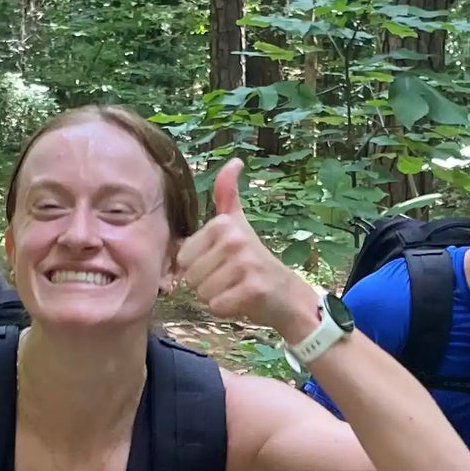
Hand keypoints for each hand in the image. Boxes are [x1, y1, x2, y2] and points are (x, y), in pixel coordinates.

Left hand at [176, 159, 318, 338]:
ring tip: (237, 288)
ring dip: (217, 297)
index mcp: (223, 224)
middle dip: (207, 284)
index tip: (221, 263)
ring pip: (202, 293)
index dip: (198, 267)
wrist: (286, 294)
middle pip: (191, 277)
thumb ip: (227, 196)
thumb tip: (234, 161)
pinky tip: (243, 300)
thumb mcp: (238, 224)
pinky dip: (227, 309)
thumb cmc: (254, 261)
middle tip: (230, 279)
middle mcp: (234, 239)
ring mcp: (245, 264)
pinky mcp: (252, 289)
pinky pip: (217, 306)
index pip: (183, 258)